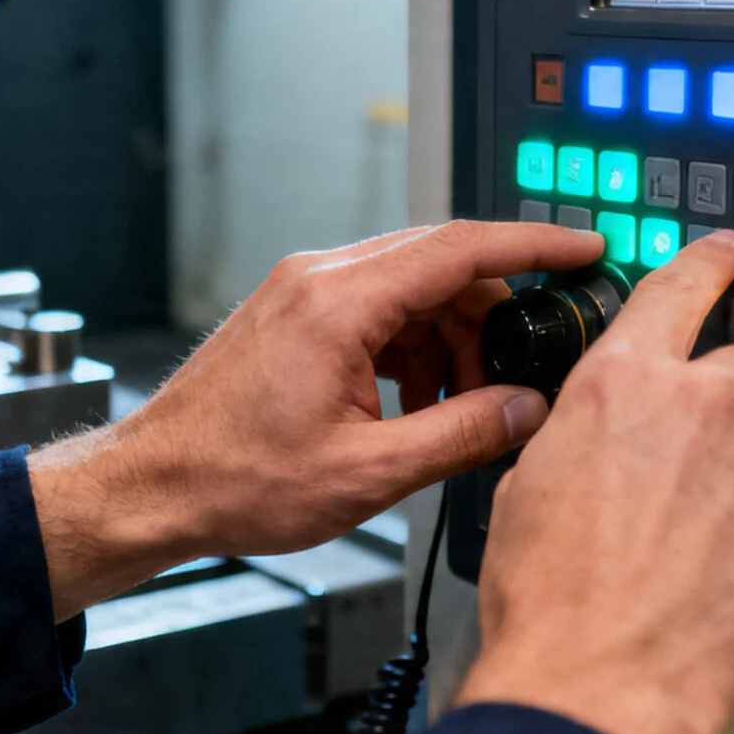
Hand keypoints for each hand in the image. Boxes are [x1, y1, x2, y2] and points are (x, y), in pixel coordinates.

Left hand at [28, 220, 605, 618]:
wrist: (151, 487)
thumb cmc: (232, 480)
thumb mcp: (369, 472)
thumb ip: (461, 433)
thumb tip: (527, 411)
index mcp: (338, 302)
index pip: (459, 247)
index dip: (532, 246)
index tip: (581, 249)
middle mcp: (319, 279)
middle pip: (439, 266)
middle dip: (492, 318)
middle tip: (520, 376)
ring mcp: (302, 292)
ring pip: (411, 290)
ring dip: (450, 341)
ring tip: (457, 409)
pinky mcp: (293, 314)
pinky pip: (377, 311)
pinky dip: (412, 349)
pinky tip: (415, 406)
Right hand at [455, 230, 733, 733]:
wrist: (601, 692)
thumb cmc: (554, 608)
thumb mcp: (532, 490)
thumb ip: (592, 435)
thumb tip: (615, 440)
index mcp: (623, 384)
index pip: (676, 294)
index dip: (706, 266)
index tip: (729, 250)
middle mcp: (706, 402)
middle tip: (708, 496)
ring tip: (728, 559)